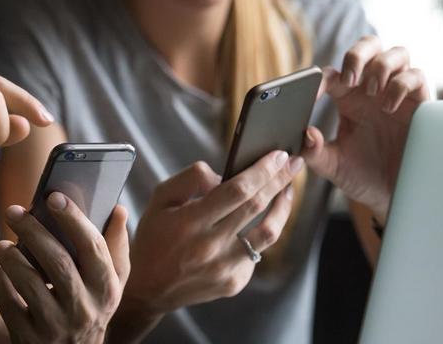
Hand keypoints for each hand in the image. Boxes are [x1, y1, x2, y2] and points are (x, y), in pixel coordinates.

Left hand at [0, 193, 129, 343]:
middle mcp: (85, 308)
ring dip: (12, 259)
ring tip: (2, 244)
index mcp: (106, 288)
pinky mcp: (30, 338)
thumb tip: (118, 209)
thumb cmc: (93, 307)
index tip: (54, 197)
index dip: (74, 219)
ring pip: (30, 283)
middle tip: (14, 211)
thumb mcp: (111, 282)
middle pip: (58, 262)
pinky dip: (0, 283)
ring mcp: (56, 325)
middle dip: (33, 232)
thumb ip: (115, 246)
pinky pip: (9, 305)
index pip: (92, 247)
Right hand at [122, 152, 301, 316]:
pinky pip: (256, 252)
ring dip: (283, 207)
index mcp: (190, 221)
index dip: (262, 170)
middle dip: (280, 180)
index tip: (278, 155)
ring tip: (287, 190)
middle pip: (257, 206)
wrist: (148, 287)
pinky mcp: (234, 282)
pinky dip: (261, 232)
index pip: (237, 190)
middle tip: (294, 163)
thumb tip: (223, 175)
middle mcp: (210, 246)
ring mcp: (224, 267)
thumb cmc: (153, 237)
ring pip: (269, 233)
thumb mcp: (160, 199)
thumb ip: (190, 179)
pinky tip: (260, 221)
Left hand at [301, 36, 429, 220]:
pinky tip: (389, 107)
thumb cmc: (361, 175)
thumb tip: (306, 134)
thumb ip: (314, 153)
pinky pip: (416, 76)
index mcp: (346, 98)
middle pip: (368, 46)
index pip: (331, 75)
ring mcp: (397, 92)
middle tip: (350, 78)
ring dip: (380, 66)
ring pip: (395, 53)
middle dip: (358, 54)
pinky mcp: (420, 102)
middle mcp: (371, 89)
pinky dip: (401, 85)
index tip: (312, 95)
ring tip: (371, 92)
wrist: (393, 195)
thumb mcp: (333, 166)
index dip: (319, 79)